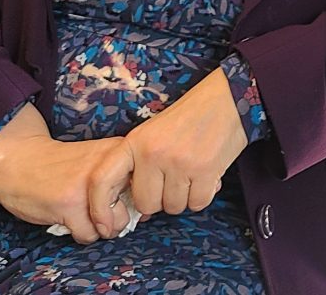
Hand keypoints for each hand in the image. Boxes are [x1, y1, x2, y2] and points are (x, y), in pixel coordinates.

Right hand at [0, 104, 134, 241]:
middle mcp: (107, 168)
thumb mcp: (96, 157)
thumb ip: (120, 175)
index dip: (135, 199)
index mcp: (117, 151)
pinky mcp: (69, 205)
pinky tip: (69, 219)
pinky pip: (90, 235)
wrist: (20, 159)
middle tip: (98, 211)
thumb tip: (146, 209)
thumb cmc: (61, 164)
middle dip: (118, 218)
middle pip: (133, 210)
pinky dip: (80, 234)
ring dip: (99, 228)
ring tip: (82, 214)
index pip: (146, 184)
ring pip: (114, 226)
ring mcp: (88, 188)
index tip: (119, 199)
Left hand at [105, 68, 248, 219]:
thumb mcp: (152, 133)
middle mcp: (153, 153)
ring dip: (183, 197)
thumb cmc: (189, 117)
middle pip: (146, 203)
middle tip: (172, 180)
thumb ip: (139, 164)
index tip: (106, 224)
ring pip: (173, 207)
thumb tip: (138, 205)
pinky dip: (202, 195)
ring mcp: (178, 163)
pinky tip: (204, 176)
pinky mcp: (204, 171)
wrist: (226, 100)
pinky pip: (197, 203)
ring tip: (190, 173)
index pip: (102, 180)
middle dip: (160, 199)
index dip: (100, 207)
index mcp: (134, 142)